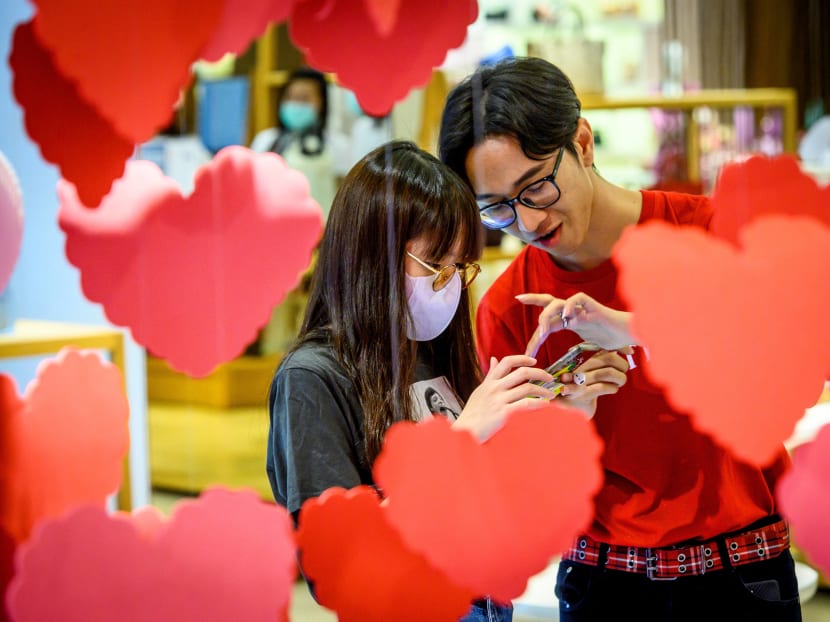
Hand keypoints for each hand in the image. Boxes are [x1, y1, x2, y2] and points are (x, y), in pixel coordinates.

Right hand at [453, 355, 556, 440]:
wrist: (465, 431)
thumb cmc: (472, 413)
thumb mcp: (479, 390)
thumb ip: (490, 375)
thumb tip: (495, 359)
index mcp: (490, 382)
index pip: (507, 362)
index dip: (522, 358)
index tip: (534, 361)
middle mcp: (495, 388)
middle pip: (522, 373)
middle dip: (540, 373)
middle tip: (549, 378)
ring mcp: (500, 400)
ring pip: (527, 388)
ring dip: (543, 390)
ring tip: (551, 395)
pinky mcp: (504, 413)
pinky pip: (525, 404)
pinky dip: (538, 403)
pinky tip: (545, 405)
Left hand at [516, 292, 635, 354]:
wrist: (630, 335)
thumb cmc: (611, 341)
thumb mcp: (586, 350)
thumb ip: (574, 356)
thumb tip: (565, 376)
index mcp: (569, 322)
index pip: (547, 321)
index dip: (536, 333)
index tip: (526, 350)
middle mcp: (573, 313)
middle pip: (549, 302)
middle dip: (534, 299)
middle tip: (519, 299)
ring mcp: (582, 309)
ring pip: (558, 302)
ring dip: (548, 315)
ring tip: (543, 331)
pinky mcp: (593, 307)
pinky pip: (577, 299)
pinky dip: (570, 306)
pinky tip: (566, 318)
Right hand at [556, 348, 630, 417]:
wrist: (572, 406)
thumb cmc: (586, 386)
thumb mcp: (593, 370)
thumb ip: (606, 358)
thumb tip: (628, 350)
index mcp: (584, 357)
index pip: (603, 345)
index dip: (619, 346)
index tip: (629, 352)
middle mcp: (581, 366)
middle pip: (609, 358)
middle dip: (622, 365)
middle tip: (623, 372)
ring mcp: (579, 380)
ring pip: (608, 373)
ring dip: (619, 378)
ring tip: (619, 382)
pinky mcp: (581, 394)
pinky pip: (602, 387)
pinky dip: (612, 388)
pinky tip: (612, 389)